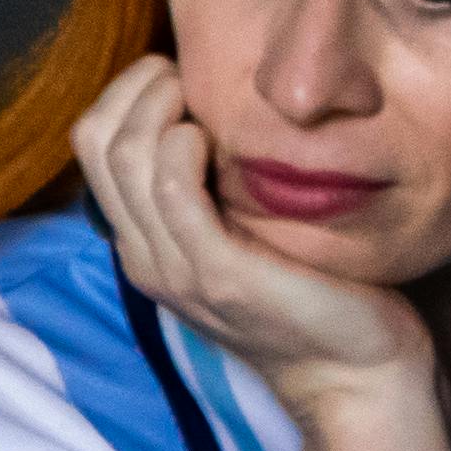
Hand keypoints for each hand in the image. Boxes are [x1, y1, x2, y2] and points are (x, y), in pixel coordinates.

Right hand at [72, 57, 432, 414]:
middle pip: (96, 143)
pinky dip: (182, 147)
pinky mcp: (216, 274)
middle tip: (188, 75)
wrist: (357, 375)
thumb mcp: (249, 236)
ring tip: (201, 99)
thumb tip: (221, 113)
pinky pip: (171, 191)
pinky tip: (210, 137)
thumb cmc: (317, 294)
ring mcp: (175, 269)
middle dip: (137, 87)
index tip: (184, 76)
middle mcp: (145, 258)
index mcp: (146, 245)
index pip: (93, 145)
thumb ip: (221, 191)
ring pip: (124, 158)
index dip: (129, 92)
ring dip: (160, 105)